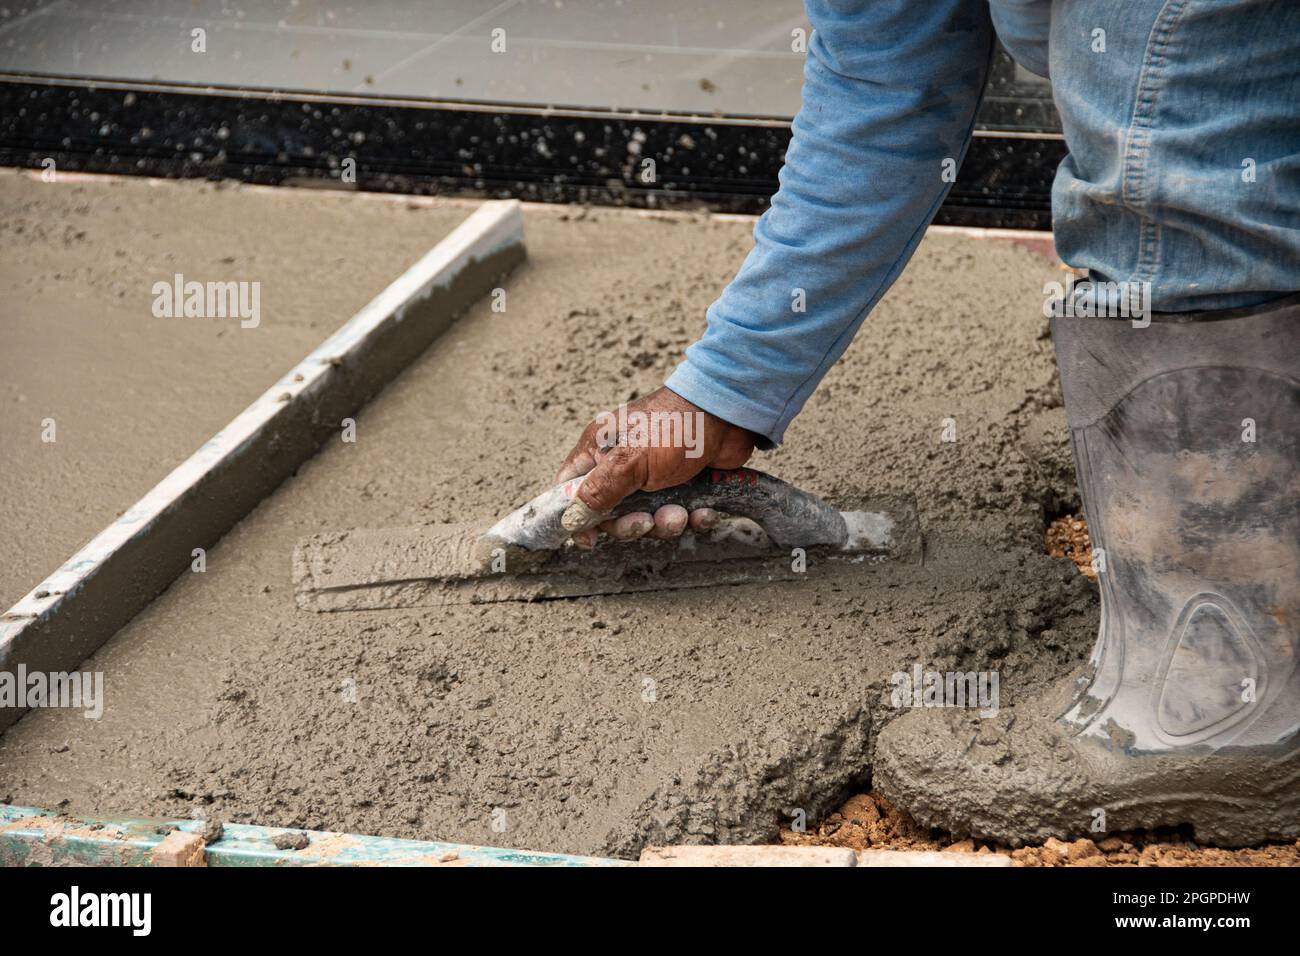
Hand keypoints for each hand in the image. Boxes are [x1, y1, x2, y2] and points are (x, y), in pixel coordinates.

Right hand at [555, 386, 756, 547]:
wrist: (730, 415)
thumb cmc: (674, 427)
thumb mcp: (629, 461)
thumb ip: (598, 491)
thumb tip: (571, 519)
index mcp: (599, 450)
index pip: (570, 487)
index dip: (576, 515)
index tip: (591, 538)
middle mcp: (622, 463)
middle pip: (610, 512)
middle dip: (631, 524)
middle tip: (648, 522)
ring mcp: (653, 475)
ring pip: (647, 517)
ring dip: (665, 523)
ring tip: (681, 514)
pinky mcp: (683, 484)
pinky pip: (678, 512)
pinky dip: (691, 518)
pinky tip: (703, 512)